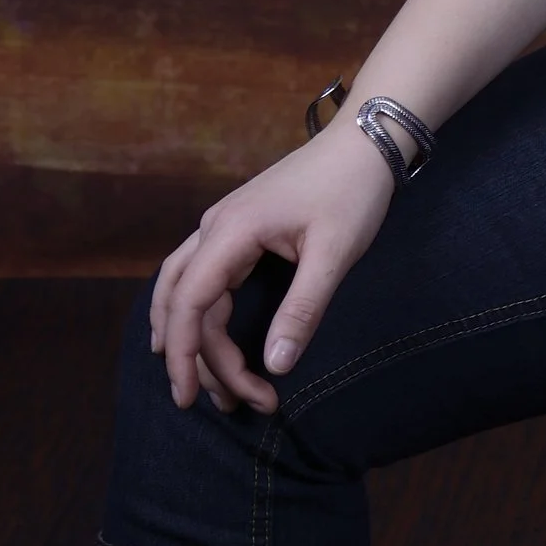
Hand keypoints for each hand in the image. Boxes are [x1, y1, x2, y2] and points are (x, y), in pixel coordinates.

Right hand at [147, 126, 398, 416]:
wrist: (364, 141)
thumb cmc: (353, 191)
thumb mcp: (335, 253)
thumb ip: (304, 309)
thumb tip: (275, 366)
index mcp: (231, 231)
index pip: (188, 303)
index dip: (185, 355)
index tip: (193, 399)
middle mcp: (214, 228)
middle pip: (181, 302)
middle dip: (195, 358)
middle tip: (226, 404)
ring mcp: (221, 226)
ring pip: (183, 290)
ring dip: (192, 339)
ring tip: (213, 388)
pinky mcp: (236, 229)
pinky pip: (199, 278)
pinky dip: (196, 314)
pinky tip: (201, 340)